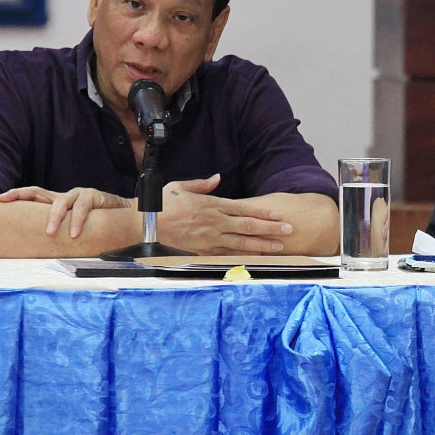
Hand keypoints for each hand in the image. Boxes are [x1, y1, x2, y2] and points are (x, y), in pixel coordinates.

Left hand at [0, 186, 134, 237]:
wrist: (124, 216)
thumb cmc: (95, 224)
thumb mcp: (71, 227)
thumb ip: (58, 232)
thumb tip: (34, 249)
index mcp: (55, 202)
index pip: (32, 194)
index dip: (16, 195)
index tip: (0, 200)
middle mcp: (64, 196)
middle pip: (39, 191)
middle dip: (23, 197)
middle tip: (7, 206)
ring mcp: (78, 195)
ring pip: (61, 201)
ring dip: (54, 217)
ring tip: (50, 232)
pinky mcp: (94, 197)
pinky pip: (83, 207)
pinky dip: (77, 221)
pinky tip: (75, 233)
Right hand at [159, 175, 293, 254]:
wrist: (146, 225)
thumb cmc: (163, 205)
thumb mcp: (181, 187)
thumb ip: (202, 184)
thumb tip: (217, 178)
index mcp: (211, 205)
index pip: (243, 209)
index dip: (263, 212)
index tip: (278, 214)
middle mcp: (214, 223)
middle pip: (248, 226)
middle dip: (270, 228)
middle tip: (288, 230)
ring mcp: (209, 239)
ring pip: (241, 243)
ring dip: (262, 245)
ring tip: (279, 246)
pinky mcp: (203, 251)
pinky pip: (227, 254)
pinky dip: (243, 256)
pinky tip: (256, 257)